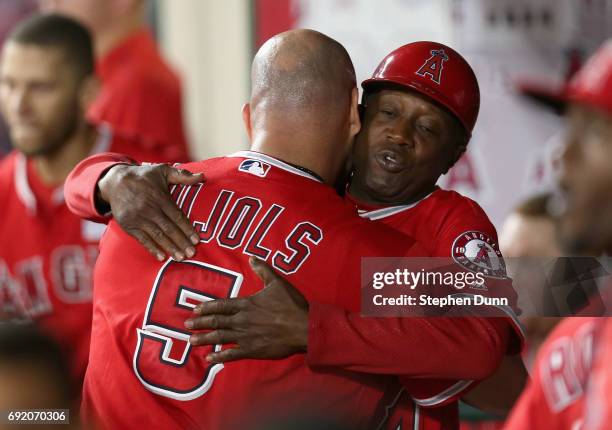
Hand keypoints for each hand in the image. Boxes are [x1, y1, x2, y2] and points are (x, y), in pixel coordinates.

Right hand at [97, 163, 203, 260]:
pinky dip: (152, 249)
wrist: (115, 181)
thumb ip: (182, 175)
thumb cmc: (144, 176)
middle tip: (192, 253)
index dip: (187, 229)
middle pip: (169, 229)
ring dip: (170, 248)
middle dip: (181, 242)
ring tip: (181, 258)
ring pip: (157, 236)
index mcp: (160, 198)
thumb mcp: (162, 171)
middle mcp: (149, 209)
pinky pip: (142, 239)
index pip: (177, 216)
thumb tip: (202, 176)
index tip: (197, 240)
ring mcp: (138, 218)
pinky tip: (162, 257)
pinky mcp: (128, 225)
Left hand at [185, 257, 308, 362]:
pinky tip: (209, 358)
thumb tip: (252, 257)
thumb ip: (263, 270)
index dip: (207, 307)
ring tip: (191, 340)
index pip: (221, 305)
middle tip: (186, 325)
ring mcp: (245, 336)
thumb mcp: (277, 283)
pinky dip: (219, 356)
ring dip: (204, 338)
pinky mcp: (252, 350)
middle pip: (216, 321)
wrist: (302, 328)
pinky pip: (231, 354)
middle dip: (200, 323)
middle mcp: (241, 320)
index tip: (195, 310)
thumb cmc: (291, 305)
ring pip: (220, 337)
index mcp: (246, 304)